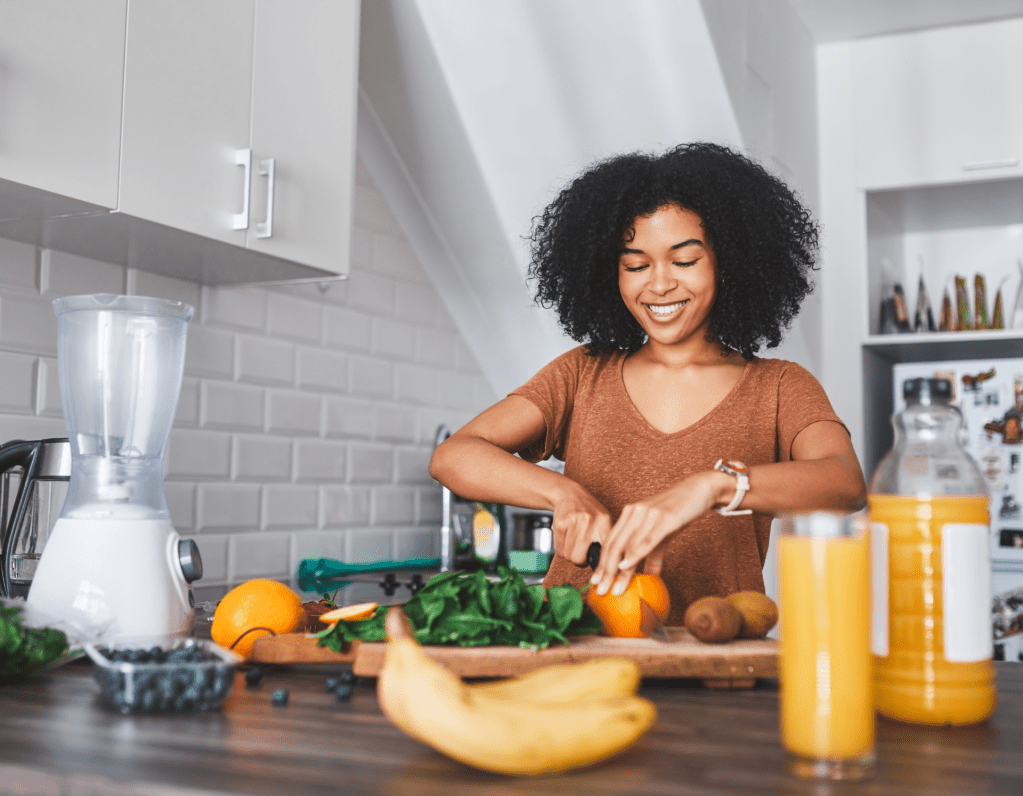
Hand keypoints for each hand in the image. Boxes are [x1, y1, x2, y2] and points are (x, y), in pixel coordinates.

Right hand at [550, 486, 612, 566]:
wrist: (568, 494)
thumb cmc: (589, 511)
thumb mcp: (604, 521)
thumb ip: (607, 542)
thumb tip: (610, 568)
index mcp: (605, 521)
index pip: (605, 551)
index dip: (603, 568)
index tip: (602, 581)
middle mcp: (589, 521)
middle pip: (579, 559)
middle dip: (579, 560)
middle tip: (581, 553)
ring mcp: (573, 521)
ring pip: (568, 556)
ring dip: (570, 554)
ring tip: (574, 542)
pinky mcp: (559, 524)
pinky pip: (559, 549)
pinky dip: (562, 548)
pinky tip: (566, 536)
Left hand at [590, 471, 720, 596]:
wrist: (699, 490)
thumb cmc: (679, 511)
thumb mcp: (662, 534)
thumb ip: (653, 554)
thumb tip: (649, 576)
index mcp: (630, 515)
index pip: (611, 542)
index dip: (601, 563)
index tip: (595, 582)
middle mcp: (634, 513)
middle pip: (614, 545)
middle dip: (605, 570)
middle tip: (600, 590)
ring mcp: (648, 514)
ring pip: (628, 545)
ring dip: (619, 569)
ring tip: (614, 588)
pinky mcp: (664, 518)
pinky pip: (646, 539)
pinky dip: (635, 553)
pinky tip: (625, 566)